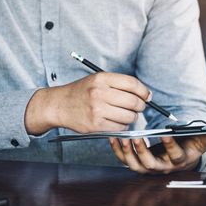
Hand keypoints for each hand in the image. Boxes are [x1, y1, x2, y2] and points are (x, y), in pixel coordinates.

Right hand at [25, 72, 150, 134]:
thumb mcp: (97, 80)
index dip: (144, 91)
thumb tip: (145, 94)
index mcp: (102, 78)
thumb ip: (119, 84)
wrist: (59, 105)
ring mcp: (97, 109)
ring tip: (125, 114)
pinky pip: (120, 127)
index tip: (147, 96)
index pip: (132, 83)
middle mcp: (99, 93)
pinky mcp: (95, 124)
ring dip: (132, 117)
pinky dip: (122, 126)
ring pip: (129, 116)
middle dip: (140, 106)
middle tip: (138, 107)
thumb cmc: (82, 92)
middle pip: (133, 101)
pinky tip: (116, 121)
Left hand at [109, 134, 205, 173]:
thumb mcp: (202, 142)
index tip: (165, 134)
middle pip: (150, 165)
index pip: (175, 155)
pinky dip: (118, 152)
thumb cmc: (190, 147)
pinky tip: (115, 139)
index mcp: (178, 161)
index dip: (170, 146)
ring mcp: (149, 167)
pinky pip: (126, 161)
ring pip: (136, 165)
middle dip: (141, 152)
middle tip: (136, 138)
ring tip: (124, 139)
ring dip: (127, 154)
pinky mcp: (139, 164)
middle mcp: (163, 167)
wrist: (180, 156)